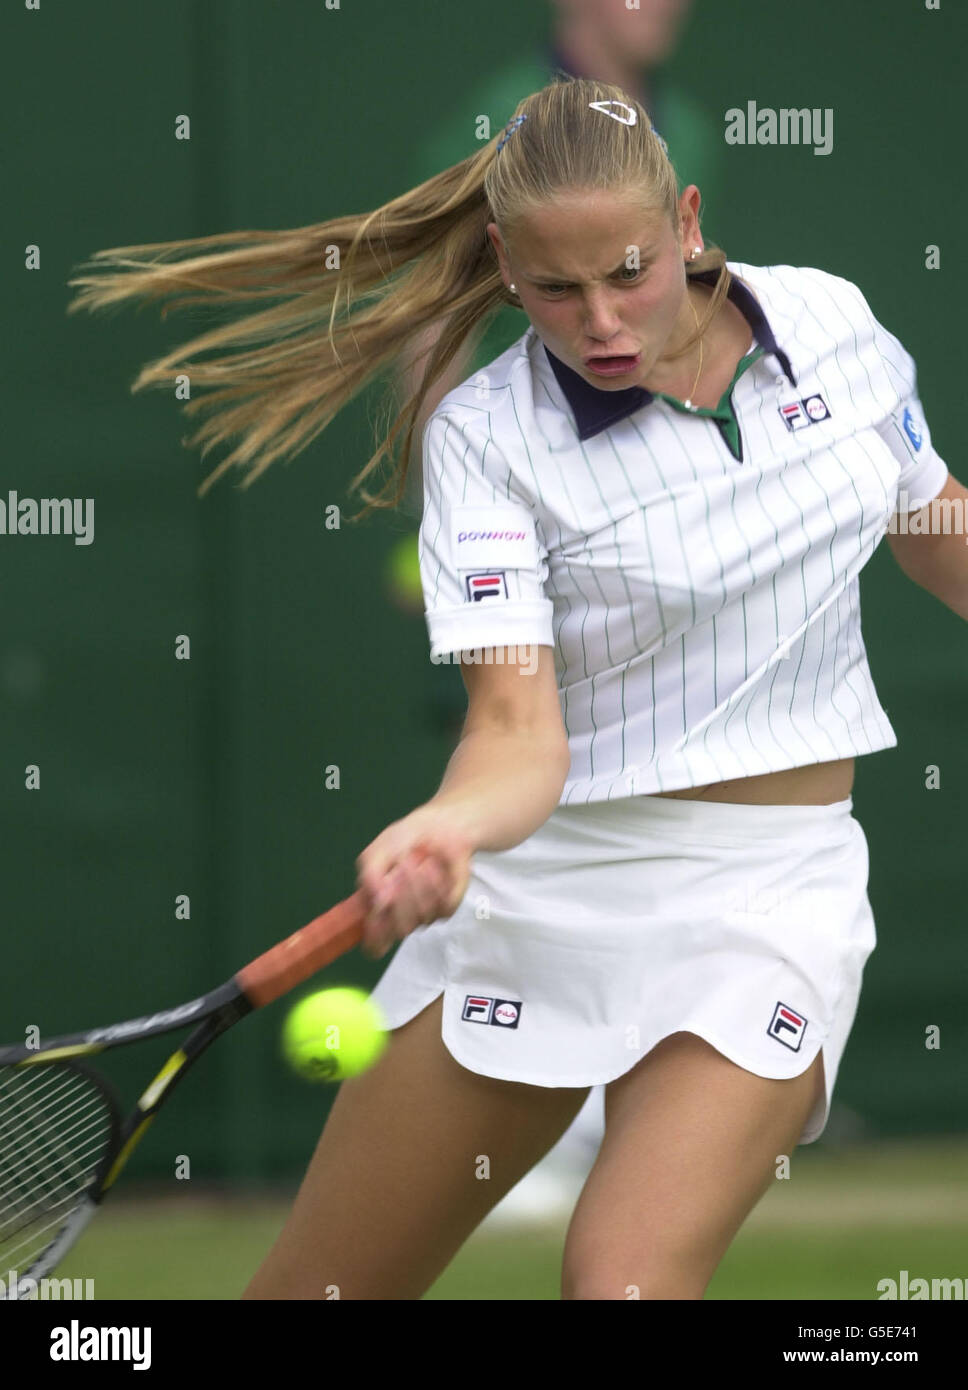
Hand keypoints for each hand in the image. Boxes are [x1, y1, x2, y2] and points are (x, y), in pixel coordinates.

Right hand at [355, 805, 472, 959]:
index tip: (381, 910)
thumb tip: (378, 901)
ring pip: (422, 917)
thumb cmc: (403, 840)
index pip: (374, 943)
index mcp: (379, 908)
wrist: (437, 826)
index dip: (376, 937)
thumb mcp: (377, 852)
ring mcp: (425, 913)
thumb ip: (370, 876)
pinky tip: (434, 866)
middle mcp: (401, 916)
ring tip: (419, 860)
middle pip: (400, 929)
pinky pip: (443, 907)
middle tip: (404, 866)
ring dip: (421, 885)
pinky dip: (438, 884)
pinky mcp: (448, 906)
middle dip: (403, 896)